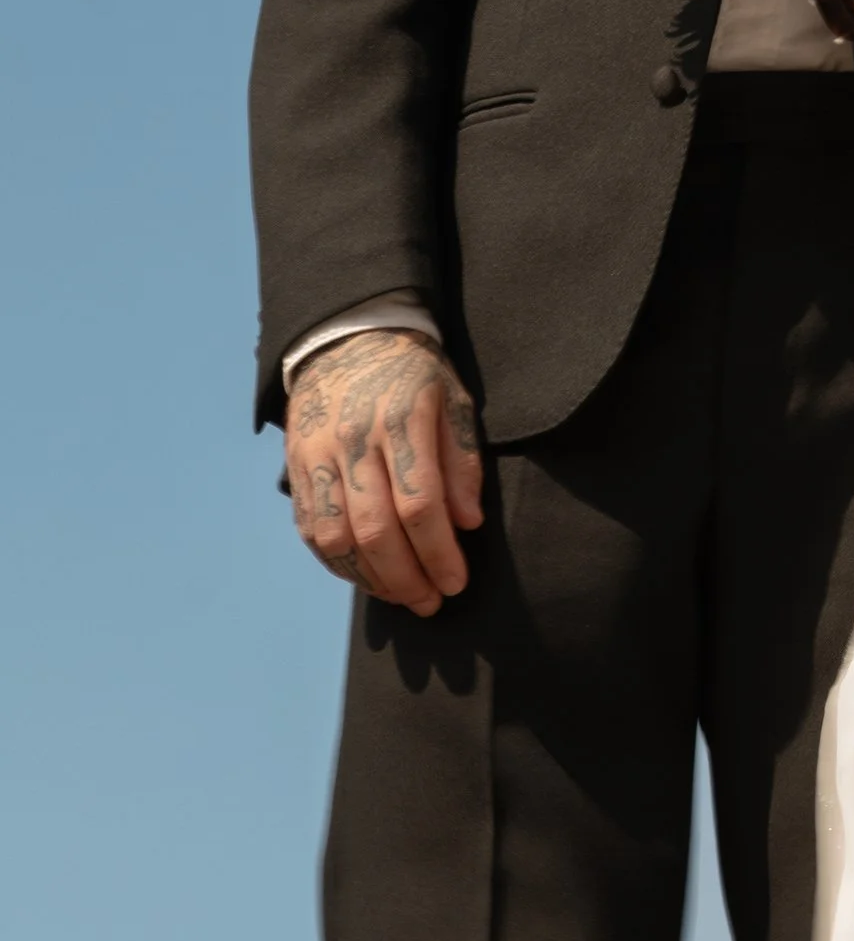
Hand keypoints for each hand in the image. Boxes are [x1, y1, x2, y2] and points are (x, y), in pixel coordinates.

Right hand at [286, 330, 483, 614]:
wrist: (347, 338)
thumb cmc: (412, 374)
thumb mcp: (453, 399)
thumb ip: (463, 460)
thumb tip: (468, 522)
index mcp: (400, 420)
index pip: (418, 505)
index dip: (438, 552)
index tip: (457, 581)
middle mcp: (353, 441)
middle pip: (376, 529)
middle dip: (408, 578)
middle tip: (432, 602)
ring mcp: (318, 456)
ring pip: (337, 538)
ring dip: (371, 579)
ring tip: (402, 595)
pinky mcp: (296, 468)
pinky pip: (312, 530)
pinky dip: (339, 564)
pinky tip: (367, 575)